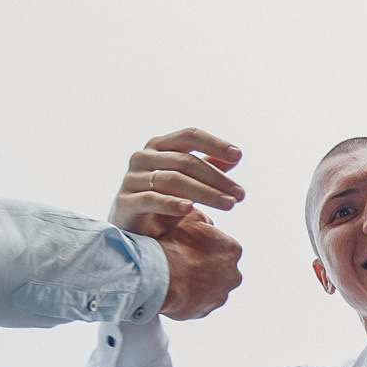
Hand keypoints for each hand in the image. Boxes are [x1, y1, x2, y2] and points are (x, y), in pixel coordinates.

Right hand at [112, 128, 245, 235]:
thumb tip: (235, 156)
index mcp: (159, 146)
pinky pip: (151, 199)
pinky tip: (190, 209)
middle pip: (186, 161)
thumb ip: (208, 167)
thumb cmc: (163, 202)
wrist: (132, 230)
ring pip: (173, 180)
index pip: (190, 136)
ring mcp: (132, 178)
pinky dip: (171, 203)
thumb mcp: (188, 183)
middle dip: (217, 178)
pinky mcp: (125, 201)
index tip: (238, 155)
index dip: (215, 143)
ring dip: (205, 193)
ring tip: (229, 205)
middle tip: (240, 195)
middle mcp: (143, 157)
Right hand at [157, 207, 243, 320]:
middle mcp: (233, 274)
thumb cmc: (173, 243)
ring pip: (211, 287)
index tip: (191, 245)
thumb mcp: (190, 218)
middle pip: (221, 269)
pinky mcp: (207, 311)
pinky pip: (199, 302)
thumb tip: (207, 221)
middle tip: (185, 262)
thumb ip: (203, 218)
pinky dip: (190, 297)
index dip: (206, 245)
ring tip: (178, 277)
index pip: (223, 246)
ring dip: (199, 283)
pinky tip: (176, 290)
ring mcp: (221, 295)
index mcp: (233, 249)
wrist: (158, 275)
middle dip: (206, 266)